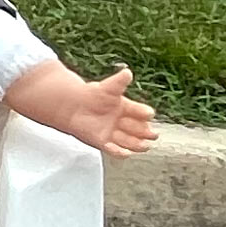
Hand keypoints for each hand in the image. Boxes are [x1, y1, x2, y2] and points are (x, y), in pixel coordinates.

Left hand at [10, 55, 157, 155]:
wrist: (73, 105)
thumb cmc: (93, 94)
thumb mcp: (107, 87)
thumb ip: (118, 82)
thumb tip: (127, 72)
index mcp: (127, 108)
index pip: (141, 112)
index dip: (145, 113)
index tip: (149, 114)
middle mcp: (123, 122)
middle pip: (138, 129)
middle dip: (146, 132)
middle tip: (153, 134)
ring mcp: (114, 133)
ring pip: (130, 141)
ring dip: (138, 144)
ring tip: (145, 146)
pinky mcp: (103, 142)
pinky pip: (114, 150)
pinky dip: (120, 152)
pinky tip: (126, 153)